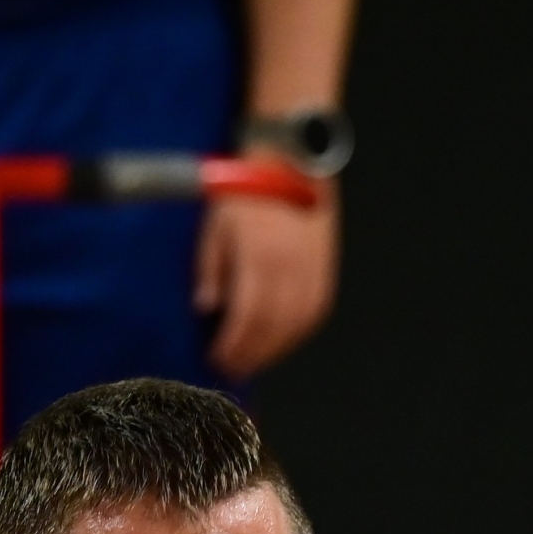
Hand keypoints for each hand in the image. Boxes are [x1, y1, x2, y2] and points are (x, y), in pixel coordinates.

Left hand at [193, 186, 339, 380]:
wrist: (288, 162)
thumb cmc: (244, 191)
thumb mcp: (215, 224)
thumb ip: (210, 268)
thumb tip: (206, 308)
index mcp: (260, 257)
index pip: (247, 317)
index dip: (232, 346)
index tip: (216, 360)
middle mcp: (291, 267)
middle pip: (273, 328)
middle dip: (252, 355)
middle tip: (233, 370)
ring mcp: (312, 269)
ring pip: (297, 325)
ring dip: (275, 350)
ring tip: (255, 361)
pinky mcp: (325, 268)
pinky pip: (315, 312)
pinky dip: (298, 333)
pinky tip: (282, 341)